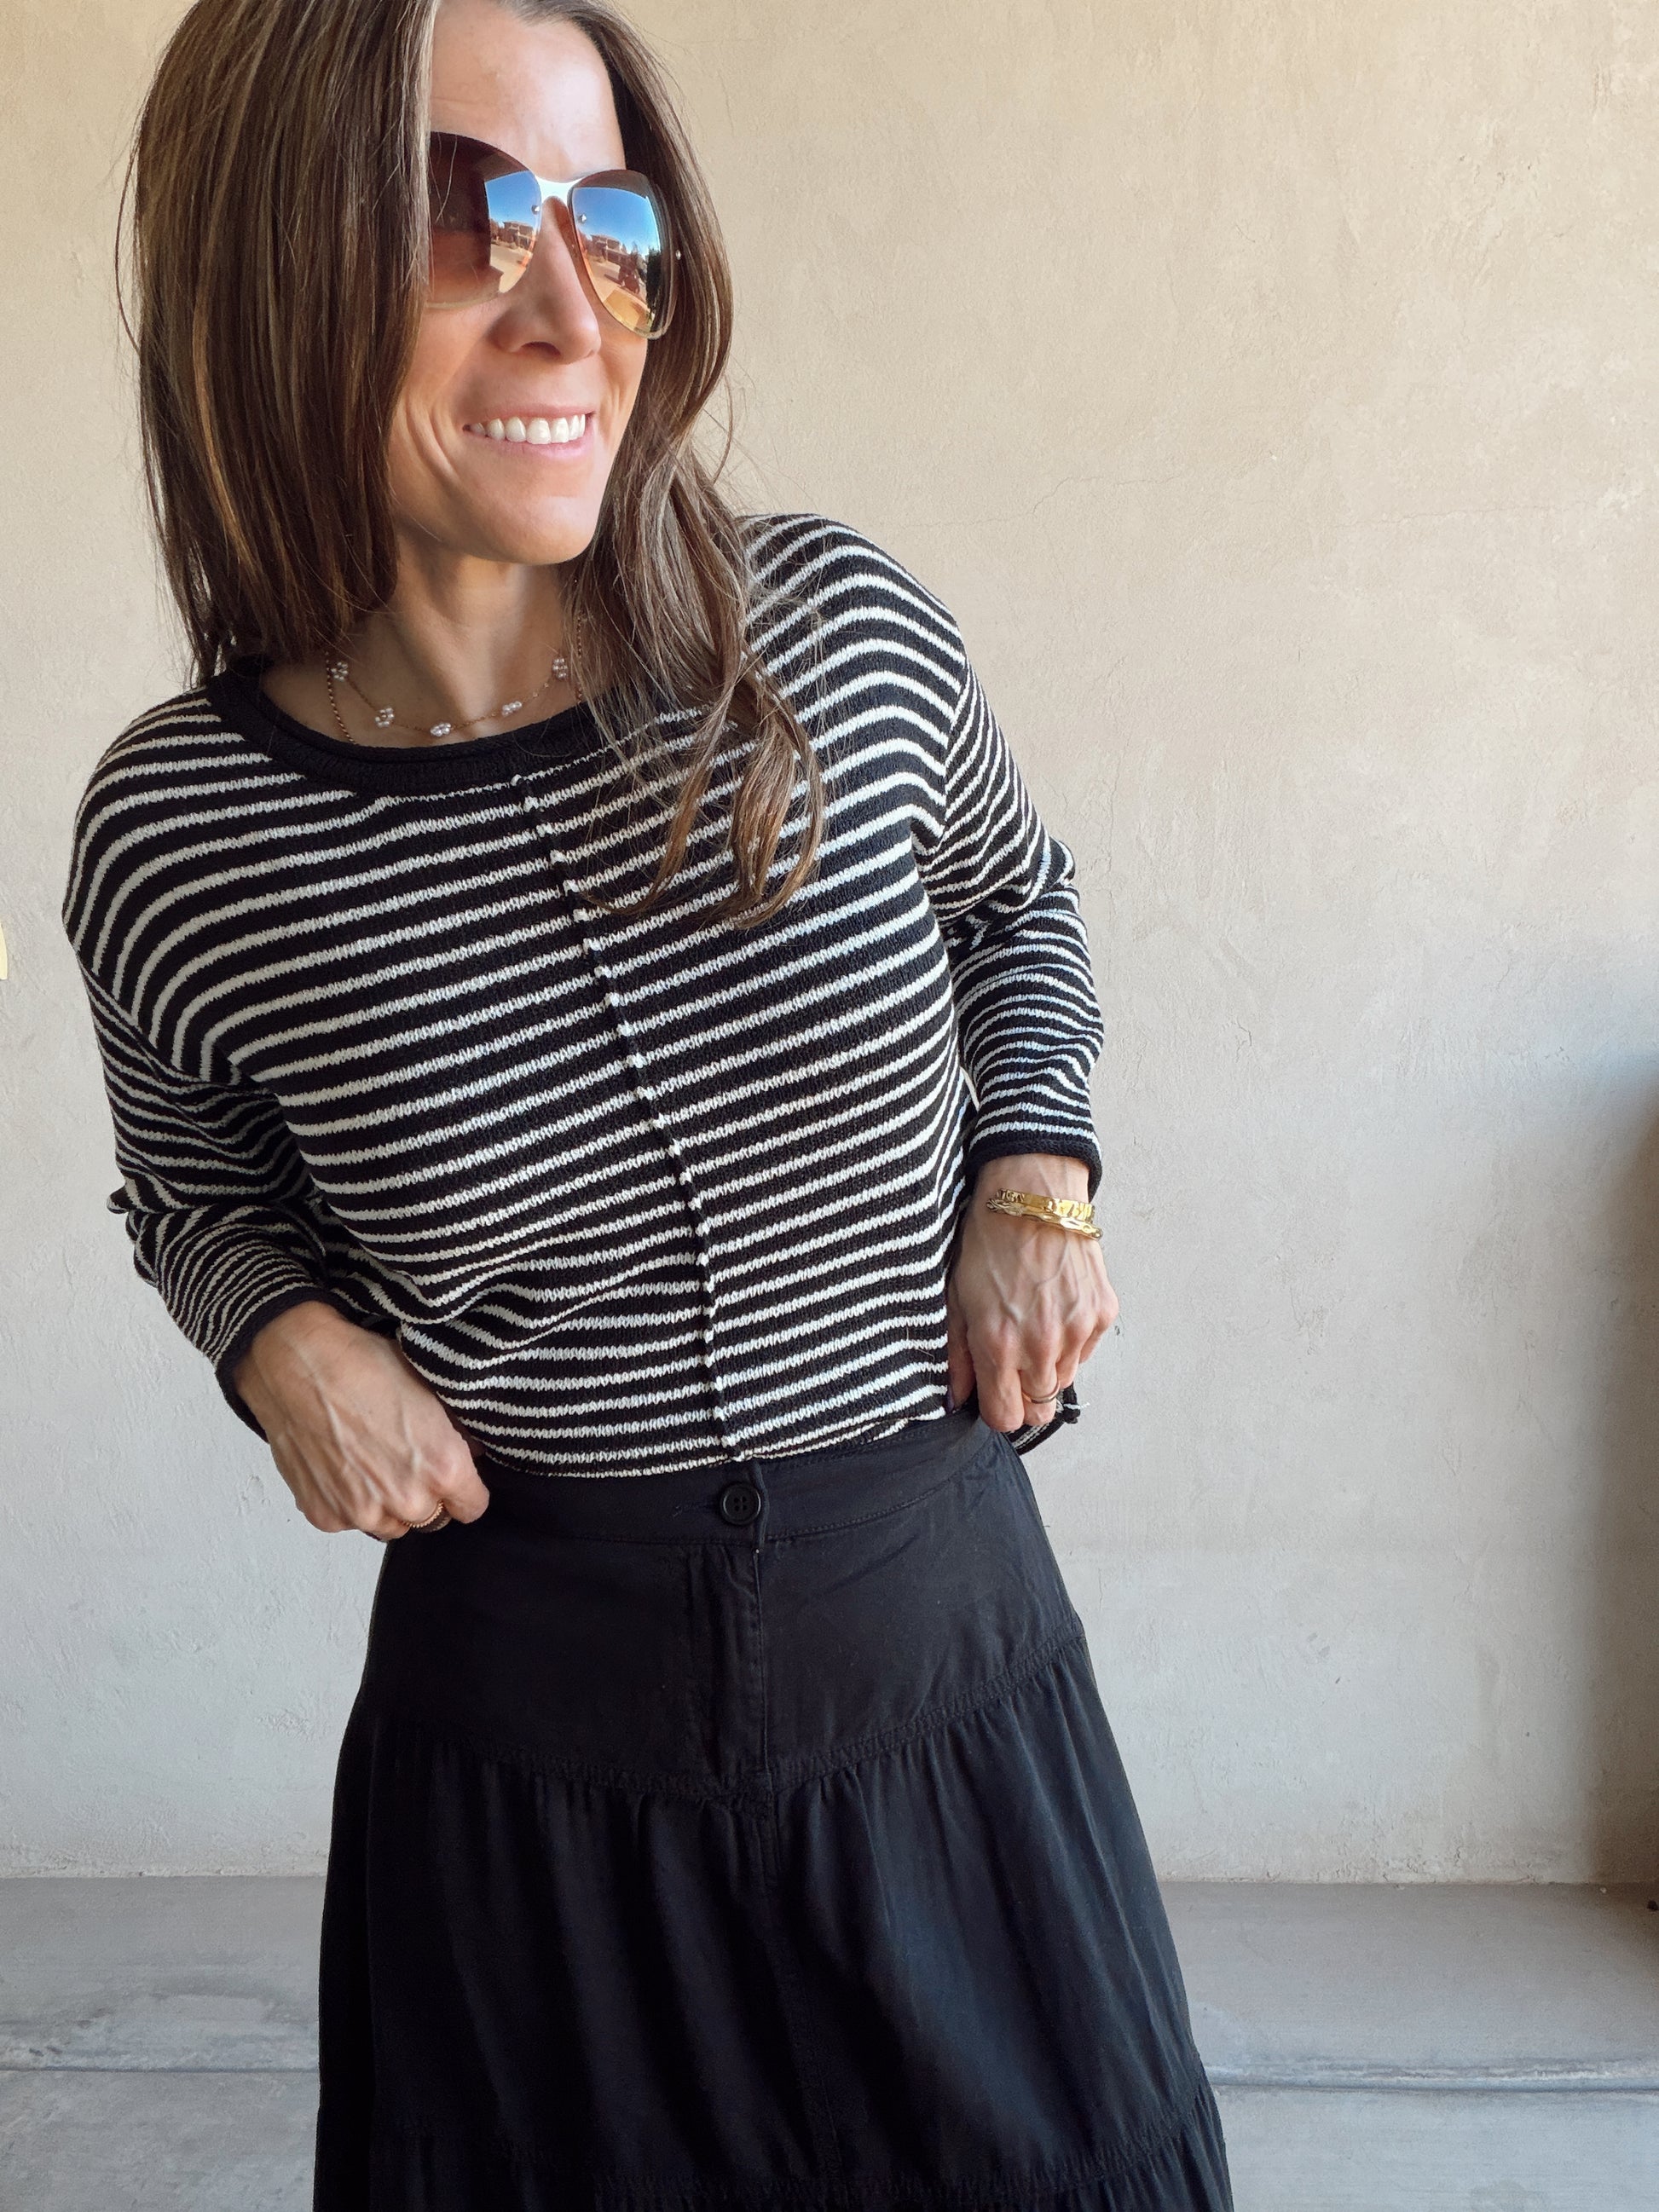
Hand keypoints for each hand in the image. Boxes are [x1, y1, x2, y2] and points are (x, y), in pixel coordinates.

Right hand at [233, 1301, 489, 1538]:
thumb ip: (456, 1432)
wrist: (298, 1366)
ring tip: (372, 1463)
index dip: (465, 1489)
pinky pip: (351, 1521)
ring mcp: (362, 1514)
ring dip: (389, 1505)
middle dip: (427, 1496)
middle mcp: (406, 1501)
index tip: (455, 1478)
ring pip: (392, 1525)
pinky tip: (342, 1465)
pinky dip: (350, 1502)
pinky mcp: (325, 1516)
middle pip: (432, 1519)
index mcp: (443, 1468)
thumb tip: (471, 1452)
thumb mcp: (429, 1388)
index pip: (472, 1507)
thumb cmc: (363, 1367)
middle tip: (407, 1462)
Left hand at [945, 1154, 1118, 1431]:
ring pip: (1063, 1380)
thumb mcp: (956, 1296)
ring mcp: (1077, 1330)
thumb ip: (957, 1354)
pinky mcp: (1101, 1313)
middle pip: (1039, 1406)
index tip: (994, 1392)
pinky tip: (1054, 1308)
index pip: (1006, 1417)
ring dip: (1047, 1366)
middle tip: (1013, 1355)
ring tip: (1033, 1325)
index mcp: (999, 1345)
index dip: (998, 1408)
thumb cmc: (988, 1239)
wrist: (1033, 1193)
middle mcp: (1042, 1346)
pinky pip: (1086, 1351)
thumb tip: (959, 1398)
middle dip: (1023, 1389)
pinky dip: (1072, 1340)